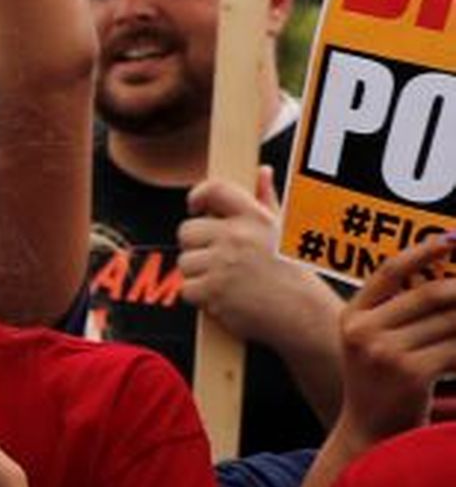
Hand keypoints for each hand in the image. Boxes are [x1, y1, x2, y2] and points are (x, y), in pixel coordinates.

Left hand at [178, 176, 343, 358]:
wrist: (302, 314)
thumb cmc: (293, 273)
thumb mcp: (284, 230)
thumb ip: (266, 200)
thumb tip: (261, 172)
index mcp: (255, 217)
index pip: (215, 190)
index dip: (199, 196)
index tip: (195, 206)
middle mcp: (236, 236)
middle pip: (187, 231)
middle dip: (196, 246)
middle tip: (216, 260)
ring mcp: (222, 263)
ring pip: (185, 262)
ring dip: (198, 274)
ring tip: (226, 281)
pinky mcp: (212, 290)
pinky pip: (186, 289)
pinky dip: (200, 297)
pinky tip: (223, 298)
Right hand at [333, 227, 455, 445]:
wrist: (370, 433)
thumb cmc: (382, 383)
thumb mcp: (375, 343)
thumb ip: (399, 311)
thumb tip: (450, 280)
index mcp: (352, 317)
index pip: (389, 271)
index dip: (422, 251)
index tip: (452, 239)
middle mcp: (364, 332)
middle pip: (431, 293)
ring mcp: (386, 353)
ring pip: (452, 321)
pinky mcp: (412, 373)